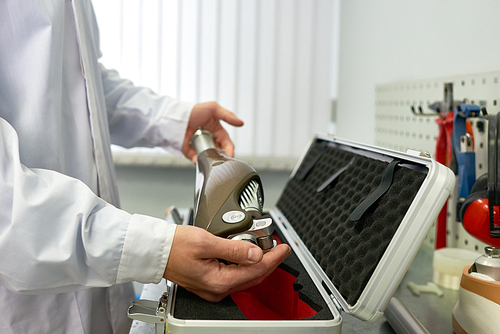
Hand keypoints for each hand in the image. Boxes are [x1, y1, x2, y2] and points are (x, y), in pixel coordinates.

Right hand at [163, 225, 290, 301]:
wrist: (155, 251)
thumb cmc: (174, 246)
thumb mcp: (207, 242)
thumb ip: (234, 249)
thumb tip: (256, 254)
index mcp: (218, 281)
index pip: (255, 270)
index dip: (273, 258)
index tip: (283, 247)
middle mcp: (217, 289)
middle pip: (253, 277)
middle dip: (270, 262)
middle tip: (279, 248)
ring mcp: (213, 288)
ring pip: (245, 277)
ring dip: (258, 264)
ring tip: (268, 249)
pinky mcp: (210, 282)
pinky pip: (235, 276)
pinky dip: (245, 266)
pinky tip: (249, 256)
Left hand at [182, 102, 243, 162]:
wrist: (177, 115)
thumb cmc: (195, 110)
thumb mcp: (214, 109)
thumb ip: (228, 116)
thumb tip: (241, 123)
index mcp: (217, 131)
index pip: (226, 143)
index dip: (229, 149)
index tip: (230, 155)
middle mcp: (210, 140)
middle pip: (219, 152)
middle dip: (221, 157)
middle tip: (221, 160)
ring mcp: (200, 146)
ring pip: (208, 158)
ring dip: (210, 160)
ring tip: (210, 161)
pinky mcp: (190, 151)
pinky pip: (195, 159)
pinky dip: (196, 161)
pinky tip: (197, 160)